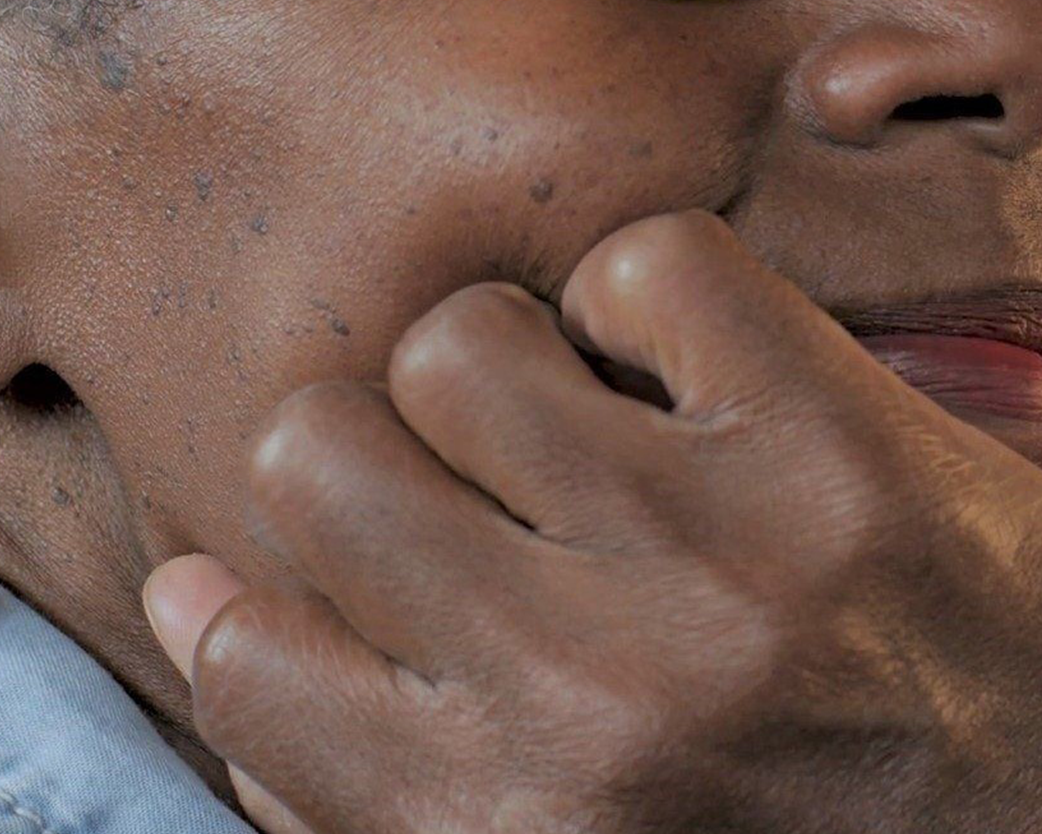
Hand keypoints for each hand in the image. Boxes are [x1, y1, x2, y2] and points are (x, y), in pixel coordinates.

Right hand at [144, 210, 1041, 833]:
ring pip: (463, 333)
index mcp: (492, 828)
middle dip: (387, 444)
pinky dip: (669, 297)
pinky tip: (723, 377)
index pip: (238, 646)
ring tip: (613, 415)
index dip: (261, 580)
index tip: (326, 561)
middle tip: (493, 473)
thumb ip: (374, 787)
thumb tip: (201, 613)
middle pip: (318, 446)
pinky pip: (652, 264)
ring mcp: (714, 556)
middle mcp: (580, 698)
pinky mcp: (840, 443)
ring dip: (524, 357)